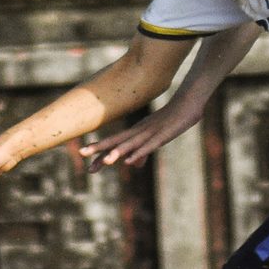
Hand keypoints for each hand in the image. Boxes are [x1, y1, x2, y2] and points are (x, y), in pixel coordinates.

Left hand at [80, 99, 202, 170]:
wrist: (187, 104)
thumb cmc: (171, 121)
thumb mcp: (154, 139)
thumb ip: (142, 153)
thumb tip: (133, 165)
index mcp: (135, 132)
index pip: (114, 142)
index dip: (100, 150)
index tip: (85, 158)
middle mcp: (139, 132)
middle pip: (116, 141)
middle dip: (99, 148)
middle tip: (81, 153)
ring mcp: (150, 133)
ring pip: (131, 144)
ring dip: (118, 153)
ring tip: (105, 162)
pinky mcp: (162, 136)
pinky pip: (149, 146)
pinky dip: (139, 153)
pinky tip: (129, 161)